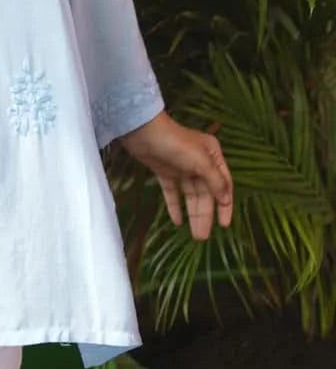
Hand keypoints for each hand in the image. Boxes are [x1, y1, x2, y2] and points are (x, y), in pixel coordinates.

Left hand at [118, 112, 232, 239]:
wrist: (142, 131)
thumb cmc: (175, 142)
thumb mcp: (201, 161)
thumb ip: (215, 181)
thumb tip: (226, 199)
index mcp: (212, 155)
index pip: (224, 184)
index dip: (225, 205)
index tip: (224, 225)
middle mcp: (199, 161)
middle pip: (206, 193)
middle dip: (205, 215)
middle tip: (203, 237)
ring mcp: (181, 167)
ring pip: (190, 195)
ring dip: (192, 214)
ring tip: (195, 235)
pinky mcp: (164, 171)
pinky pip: (172, 192)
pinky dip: (175, 206)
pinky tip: (177, 222)